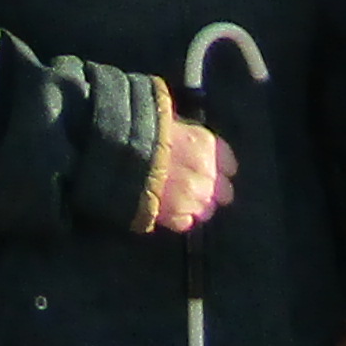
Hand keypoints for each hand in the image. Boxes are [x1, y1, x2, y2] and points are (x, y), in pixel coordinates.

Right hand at [138, 110, 235, 234]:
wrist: (116, 150)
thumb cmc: (139, 130)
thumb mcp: (168, 122)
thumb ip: (187, 137)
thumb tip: (189, 144)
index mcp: (207, 145)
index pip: (229, 166)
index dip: (219, 168)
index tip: (207, 169)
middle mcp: (207, 173)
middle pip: (224, 193)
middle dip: (211, 190)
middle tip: (192, 186)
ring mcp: (193, 198)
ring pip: (206, 210)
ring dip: (194, 205)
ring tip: (176, 199)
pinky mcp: (175, 217)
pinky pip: (185, 223)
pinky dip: (177, 217)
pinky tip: (165, 207)